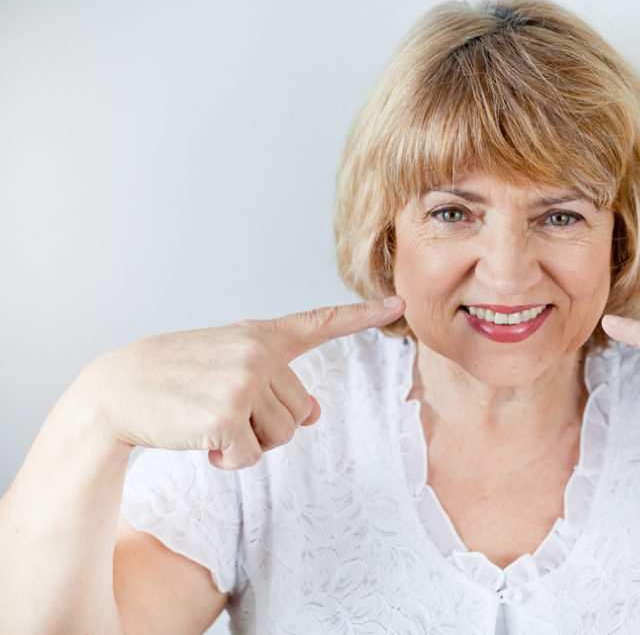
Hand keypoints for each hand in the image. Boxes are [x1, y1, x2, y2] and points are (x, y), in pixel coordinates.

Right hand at [68, 297, 404, 468]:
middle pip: (302, 411)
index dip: (363, 315)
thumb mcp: (229, 368)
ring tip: (213, 424)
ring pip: (282, 436)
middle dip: (268, 426)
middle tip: (226, 414)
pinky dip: (229, 461)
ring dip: (249, 444)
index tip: (399, 302)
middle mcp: (259, 351)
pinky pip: (251, 457)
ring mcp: (245, 380)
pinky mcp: (228, 414)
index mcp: (261, 334)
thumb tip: (315, 414)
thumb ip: (275, 383)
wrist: (117, 389)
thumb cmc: (176, 378)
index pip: (321, 322)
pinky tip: (203, 442)